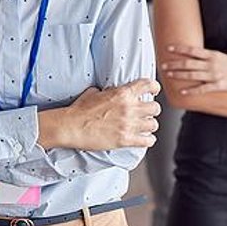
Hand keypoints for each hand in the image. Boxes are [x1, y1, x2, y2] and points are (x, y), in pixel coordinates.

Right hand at [40, 79, 160, 149]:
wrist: (71, 126)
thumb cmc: (79, 110)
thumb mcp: (94, 92)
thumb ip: (108, 91)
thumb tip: (110, 91)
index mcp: (122, 93)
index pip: (149, 85)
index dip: (154, 88)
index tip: (153, 91)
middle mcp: (129, 108)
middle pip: (155, 107)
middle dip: (151, 110)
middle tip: (146, 113)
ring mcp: (129, 124)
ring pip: (154, 124)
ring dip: (149, 125)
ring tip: (144, 127)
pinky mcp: (126, 140)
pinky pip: (148, 140)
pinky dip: (148, 140)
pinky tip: (144, 139)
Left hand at [162, 45, 226, 94]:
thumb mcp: (222, 57)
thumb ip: (209, 57)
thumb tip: (197, 56)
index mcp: (212, 55)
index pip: (192, 50)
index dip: (179, 49)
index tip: (169, 48)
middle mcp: (211, 64)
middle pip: (188, 63)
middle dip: (174, 63)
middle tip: (164, 64)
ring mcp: (214, 75)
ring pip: (192, 74)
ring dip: (178, 75)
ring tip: (169, 75)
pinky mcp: (218, 86)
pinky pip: (201, 88)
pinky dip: (191, 90)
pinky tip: (183, 91)